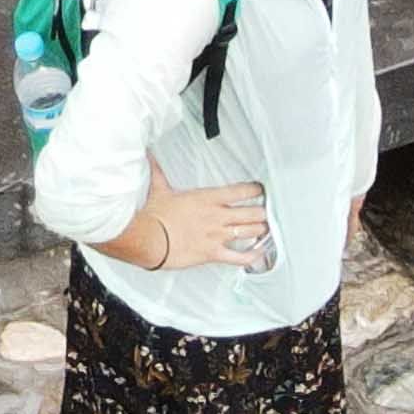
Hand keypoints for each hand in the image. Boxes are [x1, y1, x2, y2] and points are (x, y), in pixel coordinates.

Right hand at [119, 178, 274, 273]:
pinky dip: (252, 256)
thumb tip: (149, 156)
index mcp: (207, 198)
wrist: (148, 238)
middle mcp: (217, 216)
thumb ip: (158, 172)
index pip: (241, 191)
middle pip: (252, 213)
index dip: (255, 190)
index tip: (260, 190)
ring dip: (260, 230)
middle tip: (265, 212)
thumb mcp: (158, 189)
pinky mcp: (213, 253)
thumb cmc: (154, 216)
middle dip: (262, 213)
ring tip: (264, 229)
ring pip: (250, 232)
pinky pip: (239, 257)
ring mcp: (217, 235)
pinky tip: (259, 253)